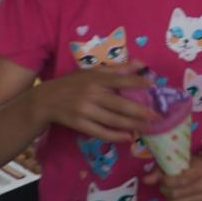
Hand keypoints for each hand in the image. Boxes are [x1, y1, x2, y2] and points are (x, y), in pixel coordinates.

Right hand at [31, 64, 152, 142]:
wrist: (44, 101)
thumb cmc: (72, 84)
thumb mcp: (91, 72)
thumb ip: (117, 69)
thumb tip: (141, 64)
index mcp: (95, 78)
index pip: (121, 80)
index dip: (138, 83)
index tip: (154, 87)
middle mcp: (91, 94)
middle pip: (120, 104)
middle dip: (140, 111)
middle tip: (157, 116)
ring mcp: (84, 110)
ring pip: (112, 120)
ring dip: (132, 125)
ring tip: (148, 127)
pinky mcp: (79, 124)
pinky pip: (100, 132)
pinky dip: (115, 136)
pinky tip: (128, 137)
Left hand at [146, 154, 201, 200]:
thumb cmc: (188, 165)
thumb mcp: (175, 162)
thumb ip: (160, 170)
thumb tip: (145, 180)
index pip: (180, 181)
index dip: (165, 181)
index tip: (162, 178)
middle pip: (174, 194)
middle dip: (164, 190)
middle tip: (164, 185)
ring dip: (167, 198)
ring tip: (171, 191)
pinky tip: (175, 200)